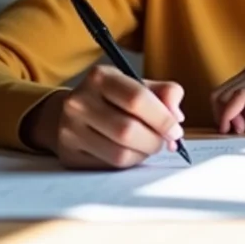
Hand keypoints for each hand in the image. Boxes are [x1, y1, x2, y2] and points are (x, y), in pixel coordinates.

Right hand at [22, 65, 184, 169]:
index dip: (162, 118)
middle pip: (128, 130)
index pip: (136, 99)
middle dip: (155, 140)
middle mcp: (80, 102)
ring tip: (149, 145)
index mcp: (100, 77)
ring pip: (120, 153)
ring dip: (144, 153)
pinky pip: (109, 166)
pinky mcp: (69, 155)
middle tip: (166, 141)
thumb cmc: (113, 98)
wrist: (68, 112)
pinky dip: (129, 162)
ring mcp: (70, 130)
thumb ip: (165, 93)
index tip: (176, 130)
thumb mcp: (137, 84)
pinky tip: (132, 152)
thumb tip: (177, 118)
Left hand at [211, 58, 244, 133]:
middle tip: (236, 130)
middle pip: (220, 91)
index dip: (220, 111)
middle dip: (221, 114)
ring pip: (228, 94)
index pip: (223, 89)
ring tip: (242, 129)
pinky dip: (231, 112)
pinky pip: (241, 97)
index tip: (230, 127)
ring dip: (227, 116)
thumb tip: (226, 119)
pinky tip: (238, 126)